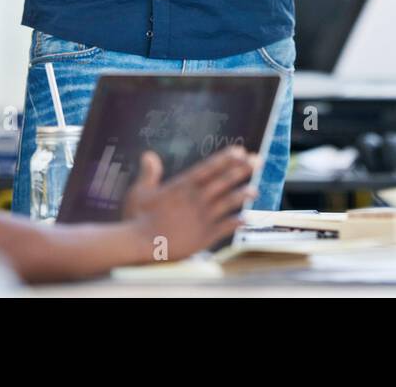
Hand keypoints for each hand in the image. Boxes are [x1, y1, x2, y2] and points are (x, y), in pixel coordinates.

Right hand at [122, 146, 257, 260]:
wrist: (140, 245)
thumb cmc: (137, 218)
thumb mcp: (140, 191)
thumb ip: (149, 173)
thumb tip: (149, 155)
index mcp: (181, 186)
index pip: (208, 168)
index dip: (226, 158)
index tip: (240, 150)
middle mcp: (196, 199)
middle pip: (224, 181)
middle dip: (242, 169)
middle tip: (259, 160)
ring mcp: (202, 217)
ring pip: (228, 202)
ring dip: (243, 194)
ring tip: (256, 189)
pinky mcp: (205, 235)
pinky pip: (225, 226)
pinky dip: (236, 221)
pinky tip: (246, 218)